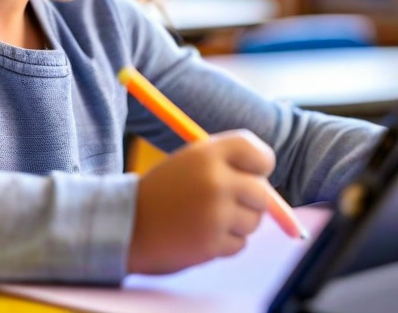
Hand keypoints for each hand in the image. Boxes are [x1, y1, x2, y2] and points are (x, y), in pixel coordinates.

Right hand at [128, 130, 274, 274]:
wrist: (126, 225)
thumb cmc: (162, 192)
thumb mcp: (190, 163)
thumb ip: (228, 167)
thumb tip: (272, 190)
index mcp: (208, 153)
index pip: (258, 153)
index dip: (260, 165)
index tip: (254, 173)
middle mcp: (216, 181)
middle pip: (263, 192)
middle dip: (251, 200)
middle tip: (228, 202)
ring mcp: (215, 213)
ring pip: (254, 221)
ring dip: (237, 224)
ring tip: (207, 218)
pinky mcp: (212, 243)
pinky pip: (240, 244)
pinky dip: (225, 243)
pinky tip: (201, 235)